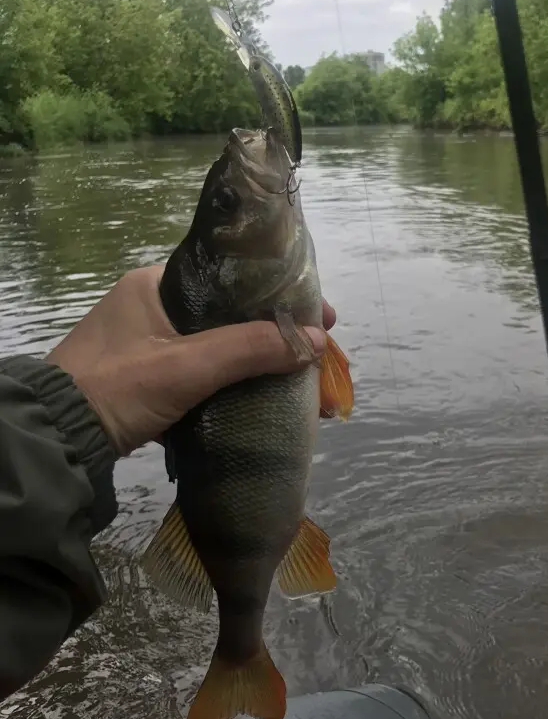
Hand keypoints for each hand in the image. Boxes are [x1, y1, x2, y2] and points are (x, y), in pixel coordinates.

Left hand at [46, 265, 336, 455]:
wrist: (56, 441)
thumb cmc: (117, 389)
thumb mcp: (186, 367)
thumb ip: (249, 349)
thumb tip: (318, 340)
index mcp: (155, 284)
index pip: (232, 277)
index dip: (280, 294)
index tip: (321, 316)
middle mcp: (154, 306)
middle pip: (233, 313)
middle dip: (279, 335)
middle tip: (318, 355)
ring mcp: (150, 344)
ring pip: (221, 344)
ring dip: (260, 362)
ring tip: (302, 383)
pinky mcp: (149, 378)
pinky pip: (206, 371)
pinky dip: (237, 382)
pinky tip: (266, 400)